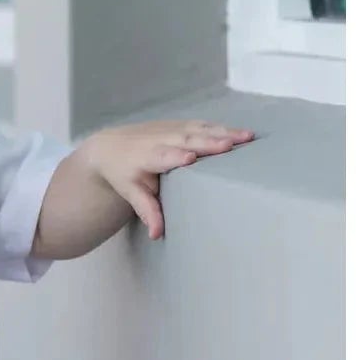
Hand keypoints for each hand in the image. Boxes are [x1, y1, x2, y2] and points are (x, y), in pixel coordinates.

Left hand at [76, 120, 255, 239]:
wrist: (111, 145)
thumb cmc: (123, 173)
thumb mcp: (131, 192)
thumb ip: (147, 210)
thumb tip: (157, 234)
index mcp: (148, 156)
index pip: (164, 155)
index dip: (176, 156)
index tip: (190, 158)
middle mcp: (162, 138)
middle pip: (188, 139)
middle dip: (210, 142)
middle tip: (232, 145)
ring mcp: (172, 128)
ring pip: (200, 129)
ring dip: (224, 132)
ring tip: (248, 136)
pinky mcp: (180, 124)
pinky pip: (202, 125)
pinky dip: (221, 128)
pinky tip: (240, 132)